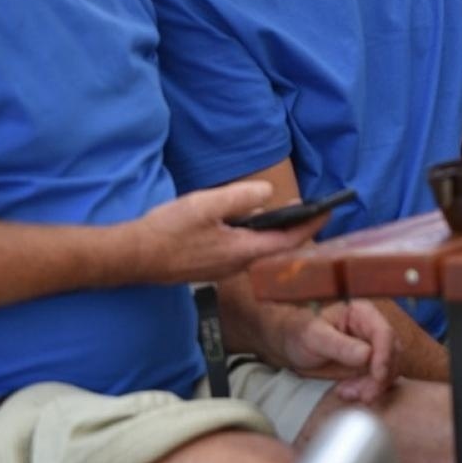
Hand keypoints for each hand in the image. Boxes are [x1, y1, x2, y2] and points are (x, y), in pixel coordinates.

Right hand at [130, 179, 325, 283]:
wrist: (133, 257)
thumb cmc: (167, 231)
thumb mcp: (207, 204)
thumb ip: (241, 197)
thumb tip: (268, 193)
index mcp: (242, 251)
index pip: (288, 240)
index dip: (311, 225)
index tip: (328, 211)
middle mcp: (237, 265)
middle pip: (275, 247)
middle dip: (294, 228)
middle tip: (307, 208)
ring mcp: (223, 269)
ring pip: (257, 249)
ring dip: (271, 231)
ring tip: (280, 211)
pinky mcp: (210, 267)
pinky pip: (240, 251)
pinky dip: (251, 236)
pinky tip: (243, 222)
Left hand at [272, 300, 399, 404]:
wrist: (289, 345)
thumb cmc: (299, 332)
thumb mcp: (315, 337)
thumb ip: (340, 345)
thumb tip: (367, 355)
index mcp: (362, 313)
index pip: (384, 333)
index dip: (385, 355)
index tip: (378, 376)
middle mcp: (372, 328)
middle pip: (391, 353)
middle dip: (380, 377)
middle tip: (363, 395)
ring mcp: (372, 347)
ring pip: (387, 369)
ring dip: (373, 386)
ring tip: (347, 394)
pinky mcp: (367, 364)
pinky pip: (377, 380)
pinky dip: (366, 390)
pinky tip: (346, 393)